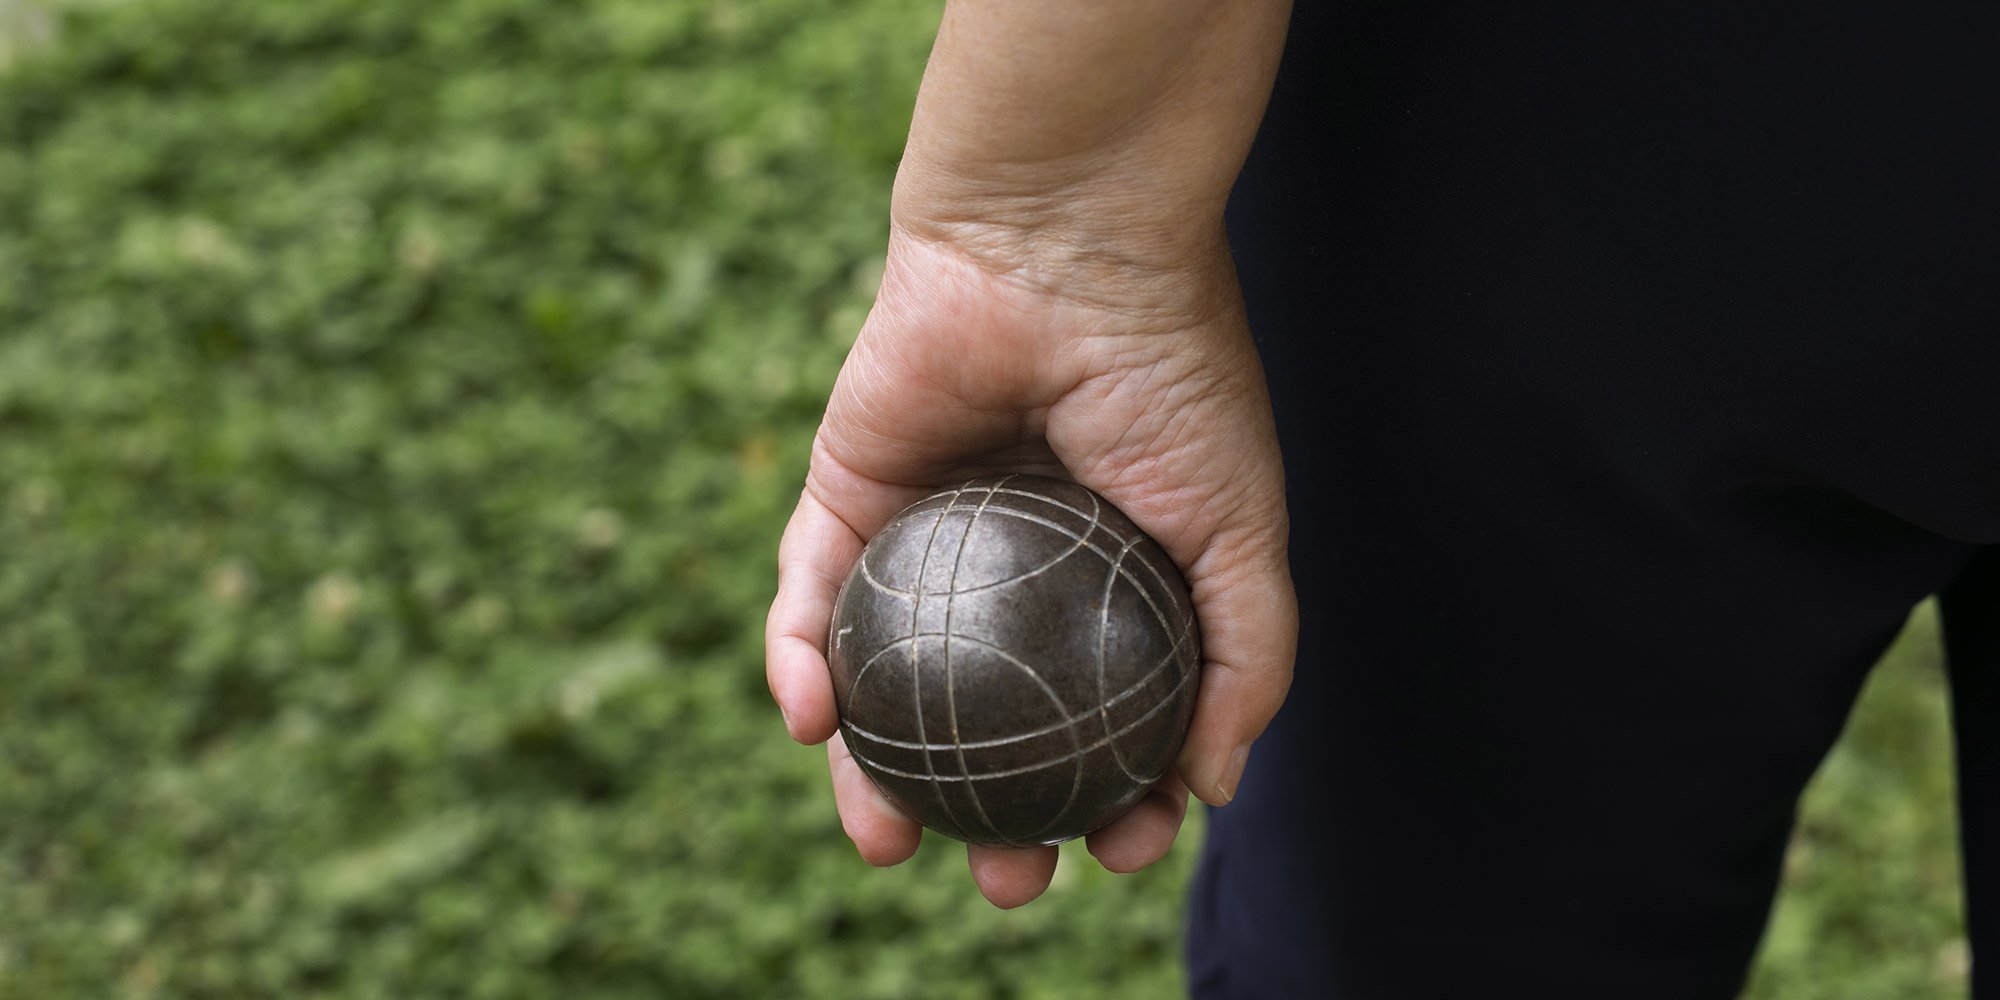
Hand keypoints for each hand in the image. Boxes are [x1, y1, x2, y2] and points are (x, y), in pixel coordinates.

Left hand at [765, 224, 1297, 907]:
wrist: (1067, 247)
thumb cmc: (1171, 378)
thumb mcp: (1244, 530)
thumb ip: (1247, 657)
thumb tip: (1214, 789)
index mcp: (1108, 582)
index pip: (1102, 721)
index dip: (1110, 799)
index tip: (1114, 851)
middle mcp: (1013, 573)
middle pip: (987, 725)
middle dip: (990, 820)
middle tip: (1004, 881)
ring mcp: (928, 539)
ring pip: (889, 683)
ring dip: (875, 775)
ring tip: (884, 845)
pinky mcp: (847, 491)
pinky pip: (811, 597)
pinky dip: (800, 664)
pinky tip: (809, 727)